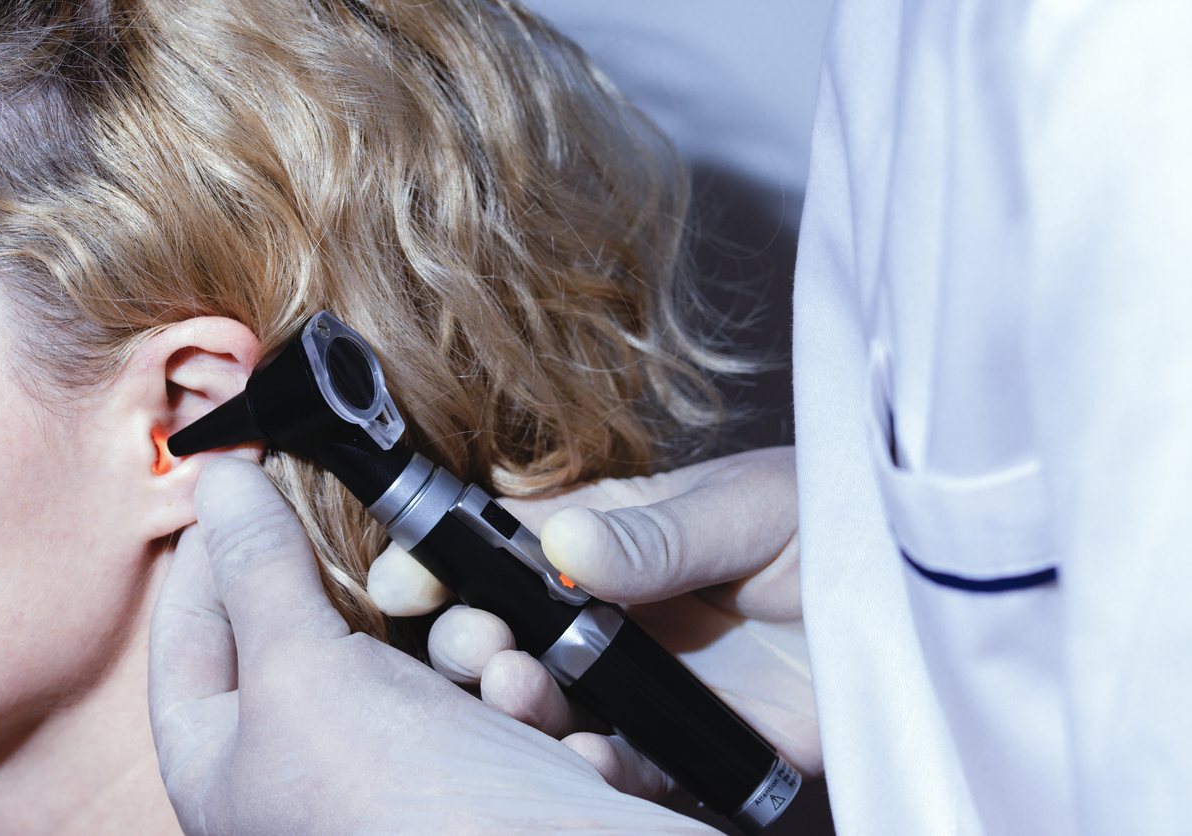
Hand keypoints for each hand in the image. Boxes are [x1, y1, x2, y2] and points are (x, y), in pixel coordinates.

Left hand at [148, 459, 716, 834]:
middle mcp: (309, 775)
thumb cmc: (416, 814)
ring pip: (426, 655)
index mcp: (228, 768)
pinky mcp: (489, 774)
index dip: (214, 547)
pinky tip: (544, 720)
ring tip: (500, 671)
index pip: (188, 631)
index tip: (251, 472)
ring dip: (474, 647)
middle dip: (383, 597)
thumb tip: (215, 476)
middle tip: (411, 565)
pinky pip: (495, 694)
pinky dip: (522, 696)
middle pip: (324, 633)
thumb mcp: (306, 672)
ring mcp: (404, 779)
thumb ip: (259, 569)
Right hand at [368, 446, 821, 801]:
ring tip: (517, 694)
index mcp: (612, 530)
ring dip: (517, 706)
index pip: (507, 541)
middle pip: (510, 628)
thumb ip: (660, 534)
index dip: (448, 560)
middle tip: (479, 648)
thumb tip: (564, 540)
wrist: (920, 607)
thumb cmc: (834, 521)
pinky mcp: (683, 739)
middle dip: (469, 640)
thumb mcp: (748, 510)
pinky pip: (619, 763)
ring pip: (549, 702)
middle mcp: (611, 607)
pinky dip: (590, 768)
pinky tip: (584, 757)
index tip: (408, 582)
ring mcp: (643, 676)